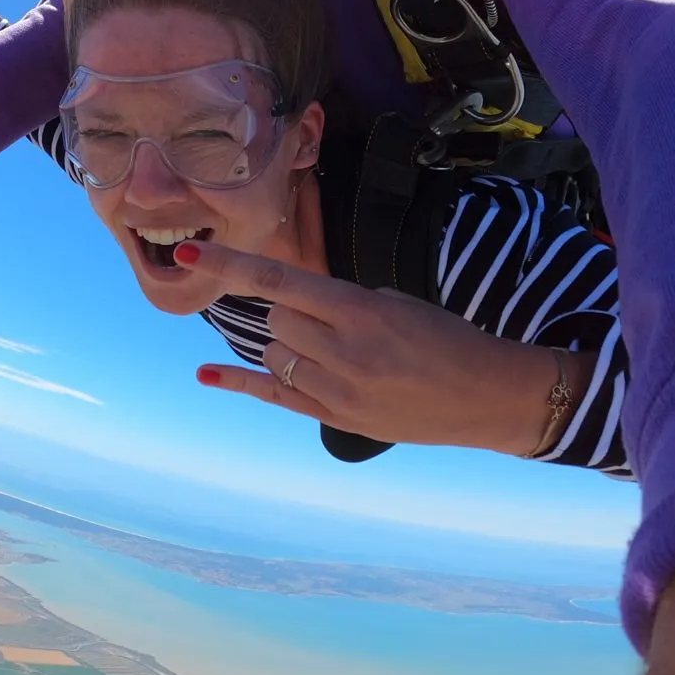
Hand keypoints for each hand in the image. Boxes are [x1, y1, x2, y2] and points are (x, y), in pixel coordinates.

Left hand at [177, 240, 574, 454]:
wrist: (485, 396)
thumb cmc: (446, 339)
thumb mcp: (397, 303)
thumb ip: (341, 302)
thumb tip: (291, 302)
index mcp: (361, 312)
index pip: (280, 282)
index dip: (230, 266)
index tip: (189, 256)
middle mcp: (343, 352)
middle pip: (275, 319)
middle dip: (292, 312)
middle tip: (332, 318)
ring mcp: (337, 391)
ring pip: (275, 352)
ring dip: (291, 342)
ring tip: (338, 349)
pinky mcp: (336, 418)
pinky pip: (273, 395)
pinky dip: (238, 381)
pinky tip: (205, 374)